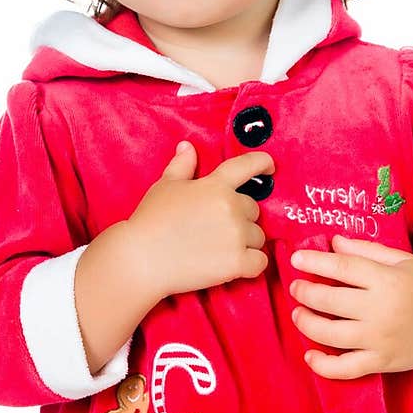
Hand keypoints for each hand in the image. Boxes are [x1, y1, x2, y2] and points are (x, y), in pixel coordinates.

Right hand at [126, 140, 273, 296]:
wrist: (142, 259)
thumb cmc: (150, 221)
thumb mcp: (165, 186)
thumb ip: (182, 165)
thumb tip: (187, 146)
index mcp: (216, 185)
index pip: (247, 166)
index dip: (263, 163)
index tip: (270, 166)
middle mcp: (231, 207)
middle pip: (253, 210)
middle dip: (239, 218)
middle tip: (214, 229)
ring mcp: (236, 235)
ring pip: (258, 236)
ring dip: (245, 242)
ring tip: (218, 249)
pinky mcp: (237, 262)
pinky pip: (260, 262)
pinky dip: (251, 265)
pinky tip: (233, 265)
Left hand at [288, 233, 412, 378]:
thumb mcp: (403, 261)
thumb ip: (366, 251)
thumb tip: (333, 243)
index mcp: (388, 280)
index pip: (343, 267)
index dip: (315, 262)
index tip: (297, 258)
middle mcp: (382, 310)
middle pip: (330, 300)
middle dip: (305, 292)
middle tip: (296, 287)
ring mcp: (380, 339)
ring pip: (331, 334)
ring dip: (306, 323)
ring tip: (298, 313)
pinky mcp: (381, 362)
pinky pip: (346, 369)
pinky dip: (324, 365)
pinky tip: (310, 355)